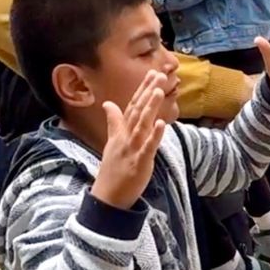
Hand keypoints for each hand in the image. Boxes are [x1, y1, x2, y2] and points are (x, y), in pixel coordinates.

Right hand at [91, 70, 168, 209]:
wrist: (108, 196)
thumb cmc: (112, 168)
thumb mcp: (112, 142)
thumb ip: (114, 121)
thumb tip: (108, 103)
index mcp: (122, 131)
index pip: (133, 105)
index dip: (143, 89)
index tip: (152, 73)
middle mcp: (126, 137)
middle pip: (138, 111)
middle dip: (148, 92)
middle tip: (159, 75)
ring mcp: (132, 149)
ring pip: (142, 125)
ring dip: (150, 107)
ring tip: (158, 91)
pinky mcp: (139, 162)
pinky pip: (148, 147)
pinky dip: (154, 136)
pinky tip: (162, 123)